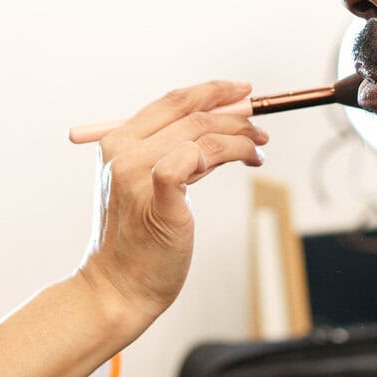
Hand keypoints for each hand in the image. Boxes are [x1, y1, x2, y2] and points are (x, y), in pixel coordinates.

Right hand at [75, 79, 268, 323]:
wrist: (119, 286)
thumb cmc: (138, 239)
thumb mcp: (146, 184)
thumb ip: (173, 152)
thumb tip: (222, 124)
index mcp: (116, 142)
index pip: (171, 102)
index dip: (211, 92)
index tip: (242, 91)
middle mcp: (123, 153)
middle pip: (191, 115)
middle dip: (234, 115)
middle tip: (259, 128)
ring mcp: (137, 175)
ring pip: (203, 135)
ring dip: (240, 138)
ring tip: (257, 150)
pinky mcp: (159, 200)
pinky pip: (197, 158)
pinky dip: (229, 152)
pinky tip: (246, 160)